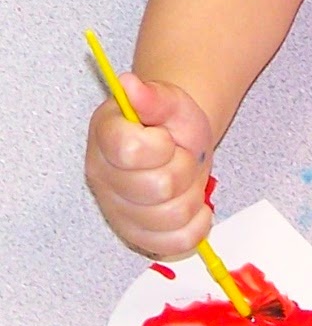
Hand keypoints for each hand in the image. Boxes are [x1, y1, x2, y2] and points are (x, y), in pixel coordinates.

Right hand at [85, 74, 213, 256]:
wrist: (177, 142)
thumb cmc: (170, 122)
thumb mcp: (170, 101)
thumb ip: (153, 95)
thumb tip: (128, 82)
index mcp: (106, 137)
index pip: (133, 152)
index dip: (162, 145)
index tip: (166, 138)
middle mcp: (103, 177)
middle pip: (159, 187)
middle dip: (184, 168)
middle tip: (180, 157)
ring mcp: (117, 211)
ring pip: (171, 217)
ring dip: (192, 195)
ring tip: (185, 179)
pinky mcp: (137, 235)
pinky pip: (175, 243)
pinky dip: (196, 225)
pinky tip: (194, 206)